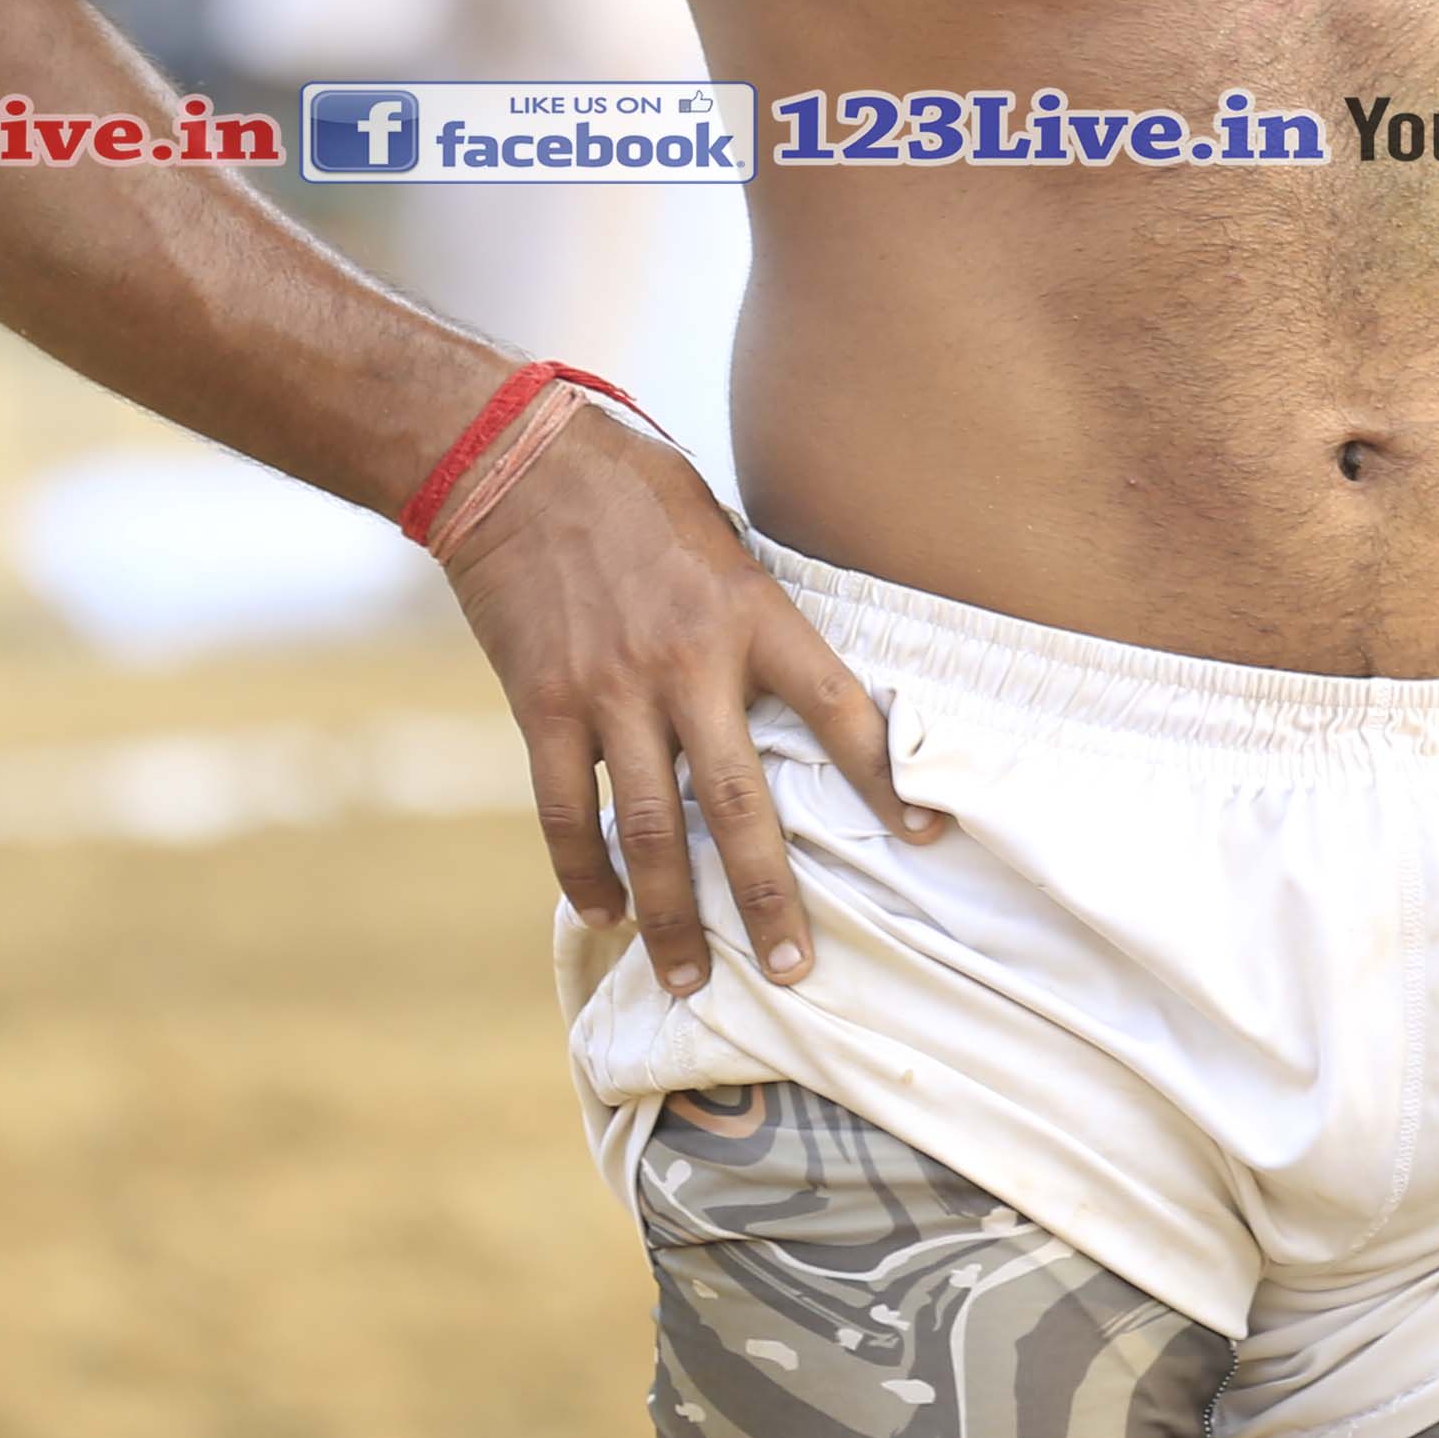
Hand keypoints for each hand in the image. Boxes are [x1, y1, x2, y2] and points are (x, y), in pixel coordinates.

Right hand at [443, 414, 939, 1004]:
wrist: (514, 459)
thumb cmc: (634, 488)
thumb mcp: (723, 535)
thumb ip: (757, 612)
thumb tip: (798, 678)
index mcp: (751, 613)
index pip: (838, 708)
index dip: (885, 778)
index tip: (924, 834)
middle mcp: (687, 662)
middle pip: (740, 802)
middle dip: (768, 895)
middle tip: (794, 967)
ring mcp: (610, 689)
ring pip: (651, 828)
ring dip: (671, 914)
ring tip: (692, 978)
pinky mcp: (542, 704)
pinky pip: (565, 810)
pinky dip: (582, 871)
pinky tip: (600, 912)